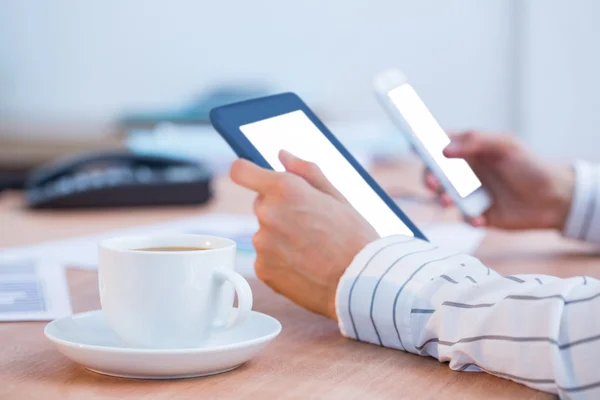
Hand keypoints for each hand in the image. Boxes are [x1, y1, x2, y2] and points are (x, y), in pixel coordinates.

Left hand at [230, 150, 378, 319]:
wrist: (360, 283)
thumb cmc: (354, 238)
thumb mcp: (337, 196)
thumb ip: (306, 172)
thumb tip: (283, 155)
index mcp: (285, 189)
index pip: (241, 171)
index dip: (247, 172)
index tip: (252, 177)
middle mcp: (268, 213)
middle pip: (262, 204)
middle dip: (280, 210)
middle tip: (310, 226)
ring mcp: (262, 243)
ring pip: (265, 233)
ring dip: (281, 238)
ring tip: (311, 249)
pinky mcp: (262, 268)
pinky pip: (266, 258)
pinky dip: (281, 261)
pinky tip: (304, 265)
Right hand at [425, 131, 574, 229]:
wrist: (555, 201)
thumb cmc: (532, 166)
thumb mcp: (507, 146)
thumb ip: (476, 141)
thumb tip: (444, 150)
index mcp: (469, 151)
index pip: (439, 145)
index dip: (425, 146)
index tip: (415, 147)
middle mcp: (465, 172)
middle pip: (435, 173)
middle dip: (429, 177)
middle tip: (432, 182)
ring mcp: (469, 194)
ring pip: (444, 196)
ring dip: (443, 198)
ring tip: (449, 201)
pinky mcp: (476, 215)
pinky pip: (463, 218)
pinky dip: (468, 219)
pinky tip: (480, 219)